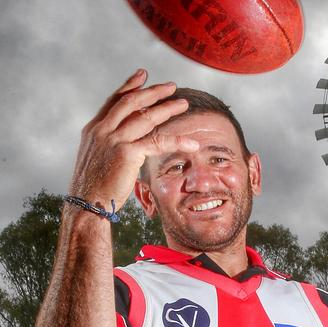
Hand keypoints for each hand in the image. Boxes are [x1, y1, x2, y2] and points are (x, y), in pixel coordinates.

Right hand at [69, 69, 198, 210]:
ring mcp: (114, 139)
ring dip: (167, 108)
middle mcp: (102, 130)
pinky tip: (192, 142)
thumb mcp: (97, 159)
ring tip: (183, 103)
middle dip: (153, 92)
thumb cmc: (93, 187)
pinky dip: (178, 140)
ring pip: (146, 117)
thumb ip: (109, 146)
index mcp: (94, 129)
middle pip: (132, 102)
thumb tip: (125, 144)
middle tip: (171, 86)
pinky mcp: (127, 153)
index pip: (114, 101)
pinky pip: (158, 142)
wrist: (86, 203)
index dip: (130, 86)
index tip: (143, 74)